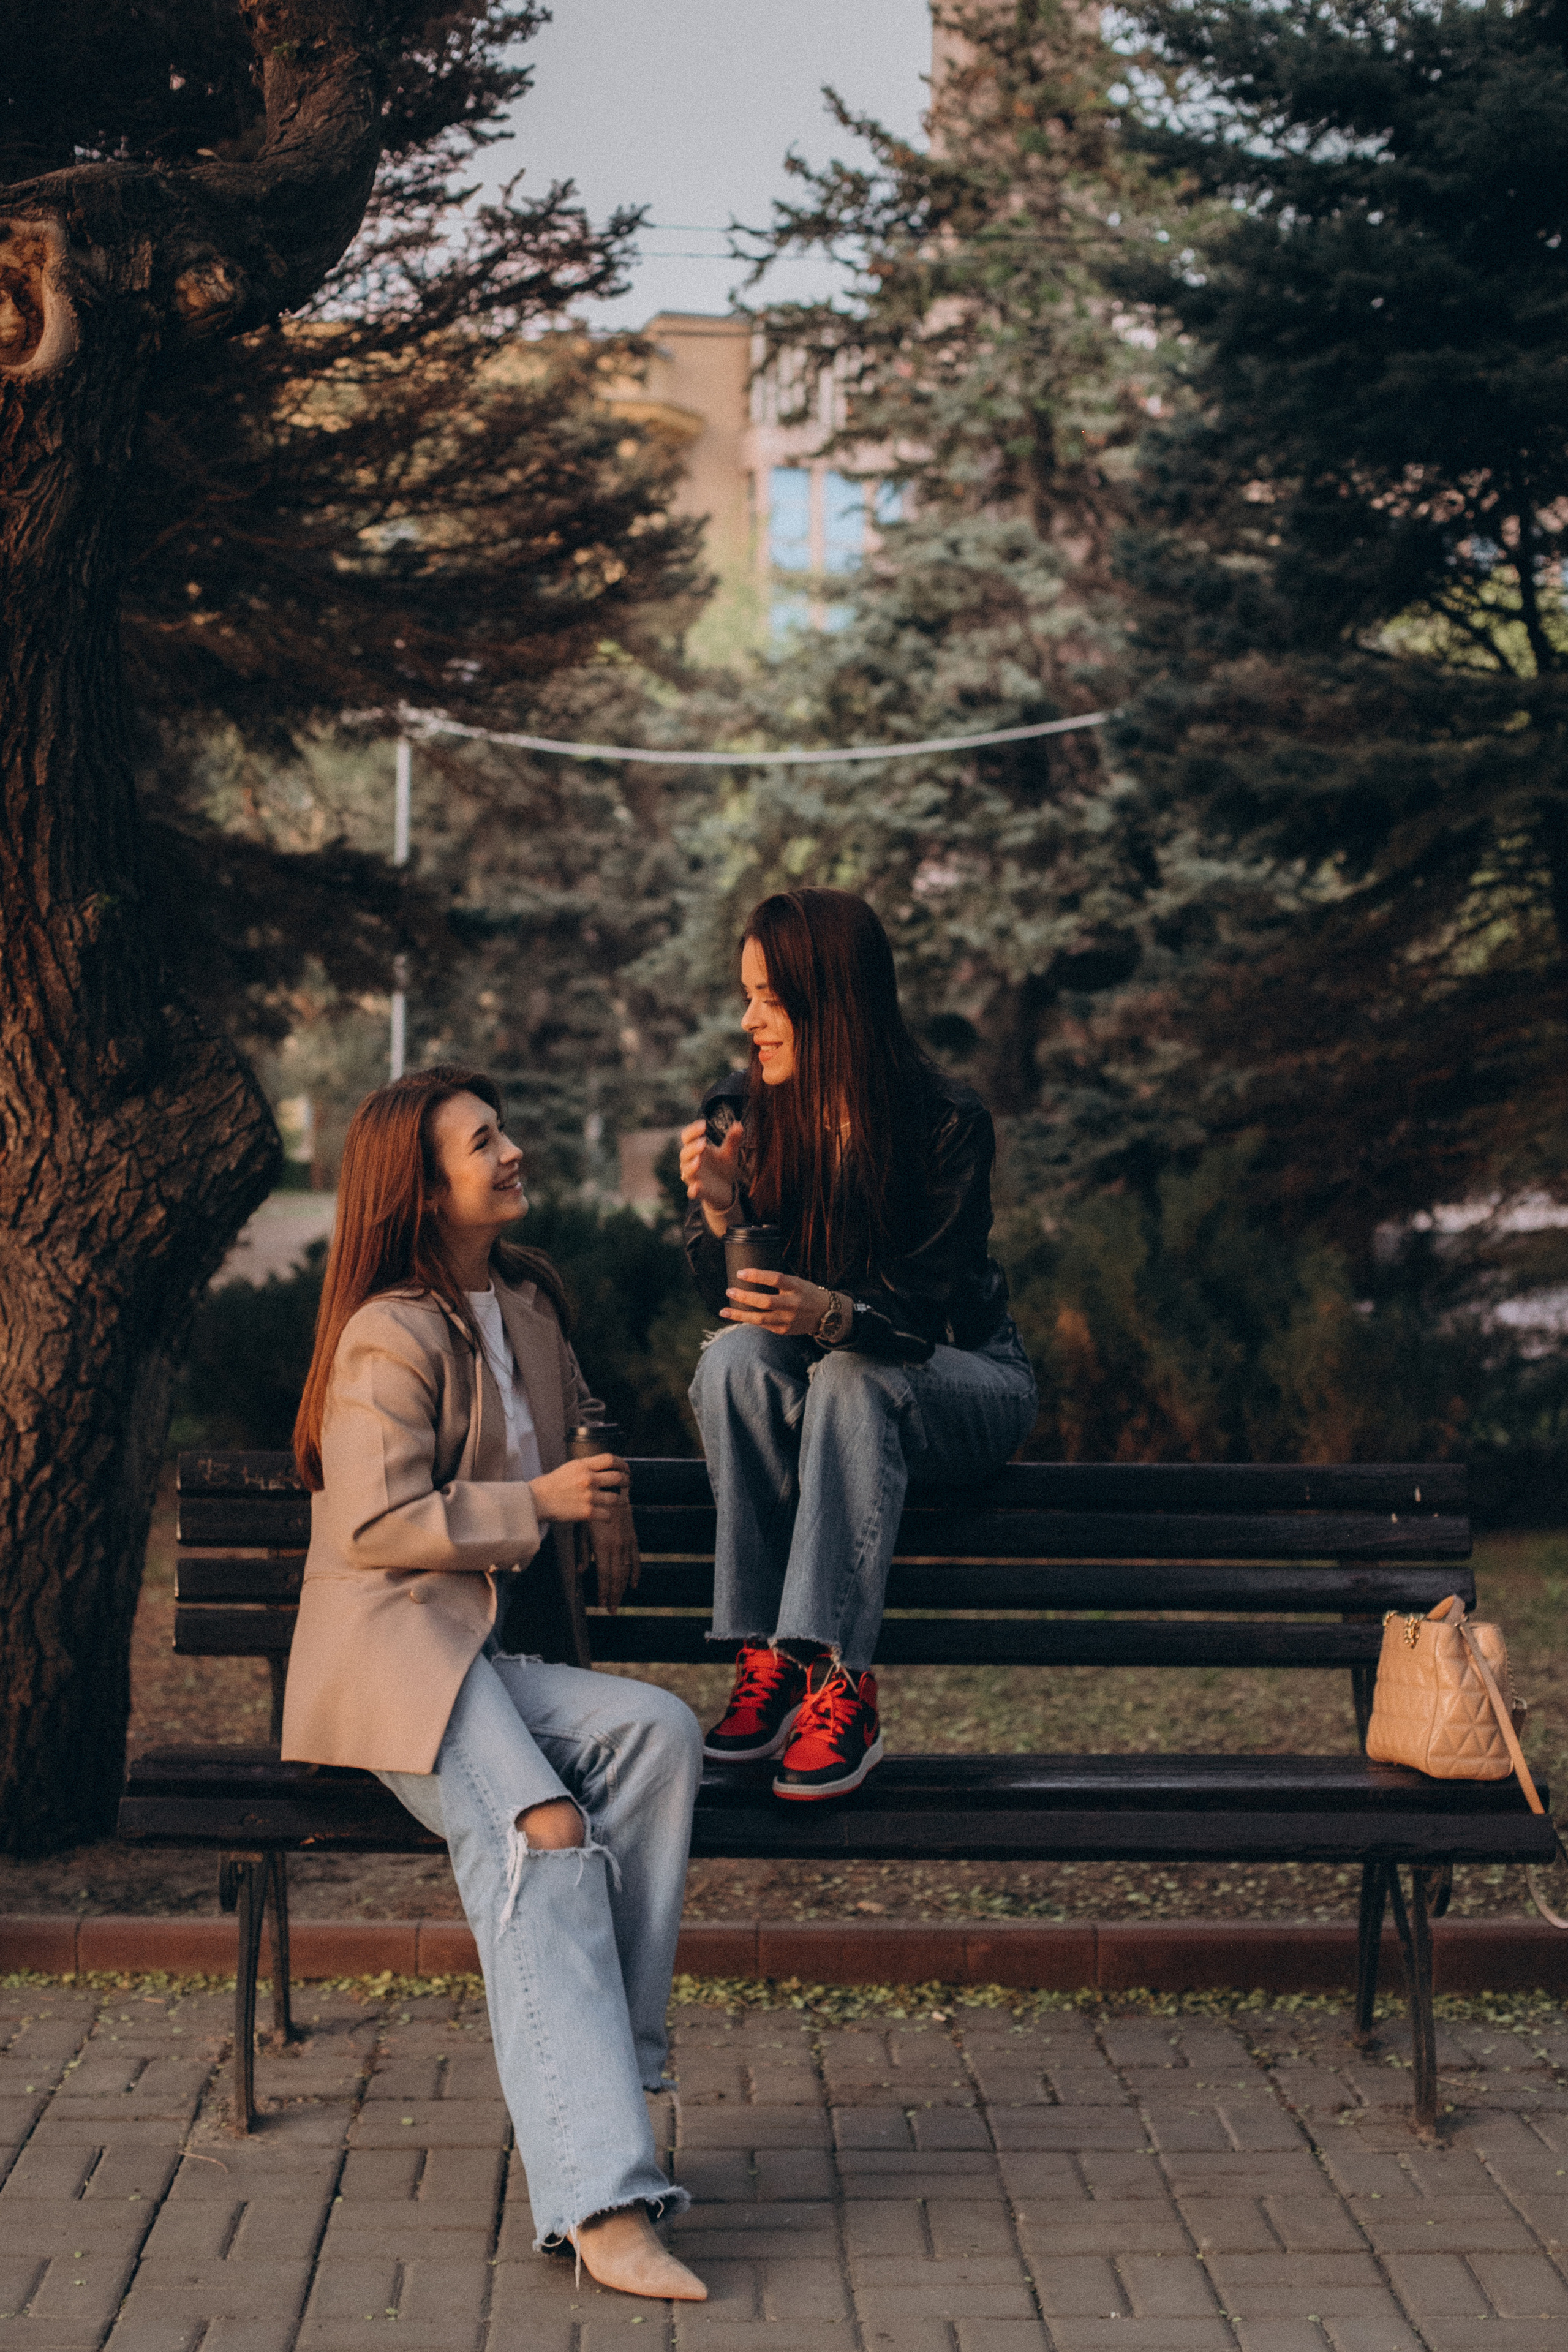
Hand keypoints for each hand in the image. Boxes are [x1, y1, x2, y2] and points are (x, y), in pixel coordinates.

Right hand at [529, 1452, 627, 1525]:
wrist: (536, 1501)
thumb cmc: (549, 1485)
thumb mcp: (568, 1468)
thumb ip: (585, 1467)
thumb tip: (600, 1469)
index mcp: (582, 1465)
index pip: (610, 1459)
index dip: (622, 1463)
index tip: (625, 1468)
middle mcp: (588, 1479)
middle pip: (617, 1477)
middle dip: (626, 1481)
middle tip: (627, 1483)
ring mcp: (589, 1496)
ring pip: (616, 1498)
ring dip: (621, 1500)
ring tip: (622, 1501)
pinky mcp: (587, 1512)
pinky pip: (607, 1515)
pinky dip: (609, 1516)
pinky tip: (607, 1515)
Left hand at [584, 1500, 641, 1613]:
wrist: (612, 1492)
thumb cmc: (592, 1510)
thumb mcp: (582, 1529)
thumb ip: (583, 1551)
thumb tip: (581, 1571)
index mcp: (603, 1546)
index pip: (604, 1575)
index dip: (603, 1591)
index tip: (601, 1604)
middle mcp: (617, 1547)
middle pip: (616, 1577)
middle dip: (613, 1595)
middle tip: (611, 1610)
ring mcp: (626, 1543)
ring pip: (626, 1571)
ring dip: (622, 1588)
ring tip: (619, 1601)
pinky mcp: (632, 1538)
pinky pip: (636, 1559)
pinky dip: (635, 1572)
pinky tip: (633, 1584)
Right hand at [679, 1116, 743, 1236]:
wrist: (724, 1190)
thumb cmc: (722, 1167)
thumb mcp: (729, 1152)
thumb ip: (733, 1139)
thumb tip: (739, 1124)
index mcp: (696, 1150)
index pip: (687, 1137)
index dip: (693, 1130)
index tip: (704, 1125)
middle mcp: (690, 1163)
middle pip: (685, 1153)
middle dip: (693, 1148)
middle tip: (703, 1143)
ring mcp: (693, 1178)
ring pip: (686, 1171)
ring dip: (691, 1166)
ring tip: (698, 1161)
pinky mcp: (698, 1192)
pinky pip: (692, 1192)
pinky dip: (693, 1189)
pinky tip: (697, 1186)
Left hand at [721, 1267, 831, 1337]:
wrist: (826, 1314)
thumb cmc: (806, 1293)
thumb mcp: (797, 1282)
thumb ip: (779, 1281)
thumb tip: (751, 1276)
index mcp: (796, 1287)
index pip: (775, 1279)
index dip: (757, 1275)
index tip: (740, 1273)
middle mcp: (793, 1304)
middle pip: (765, 1301)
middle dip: (744, 1297)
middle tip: (729, 1291)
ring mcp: (788, 1319)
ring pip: (760, 1319)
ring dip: (740, 1315)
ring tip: (724, 1311)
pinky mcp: (783, 1330)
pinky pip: (762, 1326)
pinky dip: (748, 1320)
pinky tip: (737, 1316)